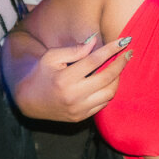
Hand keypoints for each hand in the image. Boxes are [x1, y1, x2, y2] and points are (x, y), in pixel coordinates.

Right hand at [13, 34, 133, 121]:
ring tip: (119, 66)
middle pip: (107, 78)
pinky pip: (104, 103)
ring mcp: (78, 109)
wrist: (29, 101)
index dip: (111, 49)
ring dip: (118, 78)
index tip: (124, 41)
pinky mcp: (81, 117)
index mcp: (64, 79)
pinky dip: (110, 91)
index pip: (95, 61)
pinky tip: (110, 81)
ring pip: (109, 93)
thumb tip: (94, 40)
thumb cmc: (42, 74)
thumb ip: (74, 50)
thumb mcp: (51, 57)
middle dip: (121, 63)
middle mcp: (73, 96)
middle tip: (128, 53)